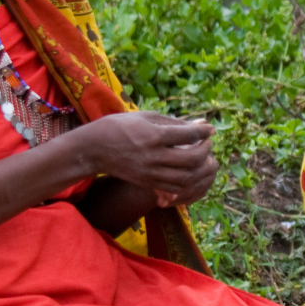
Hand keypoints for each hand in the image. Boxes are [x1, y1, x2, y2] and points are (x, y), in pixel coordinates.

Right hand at [73, 112, 217, 203]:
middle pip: (192, 159)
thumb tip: (200, 122)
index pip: (188, 135)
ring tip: (202, 158)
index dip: (203, 131)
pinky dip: (188, 181)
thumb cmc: (120, 126)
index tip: (210, 129)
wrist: (94, 149)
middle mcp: (154, 156)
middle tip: (207, 143)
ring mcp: (150, 173)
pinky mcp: (148, 183)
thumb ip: (174, 122)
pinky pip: (175, 188)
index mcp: (154, 136)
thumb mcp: (146, 117)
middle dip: (206, 150)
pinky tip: (190, 170)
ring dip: (200, 168)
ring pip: (186, 178)